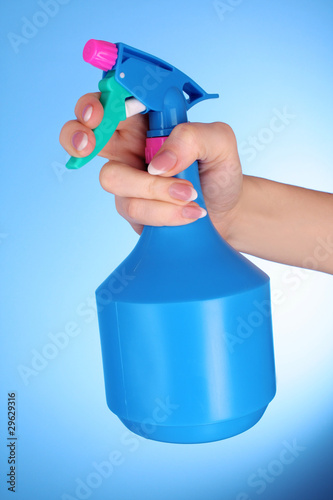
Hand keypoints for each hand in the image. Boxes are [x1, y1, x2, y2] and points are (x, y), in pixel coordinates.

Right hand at [59, 93, 242, 238]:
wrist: (224, 211)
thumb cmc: (218, 171)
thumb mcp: (219, 142)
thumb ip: (192, 138)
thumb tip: (158, 164)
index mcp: (146, 119)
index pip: (112, 101)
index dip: (96, 103)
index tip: (99, 112)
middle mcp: (128, 145)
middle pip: (83, 133)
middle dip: (77, 135)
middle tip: (89, 144)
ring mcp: (126, 178)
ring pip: (111, 177)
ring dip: (152, 189)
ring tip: (191, 195)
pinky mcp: (130, 207)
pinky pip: (132, 208)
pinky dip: (163, 212)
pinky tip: (188, 212)